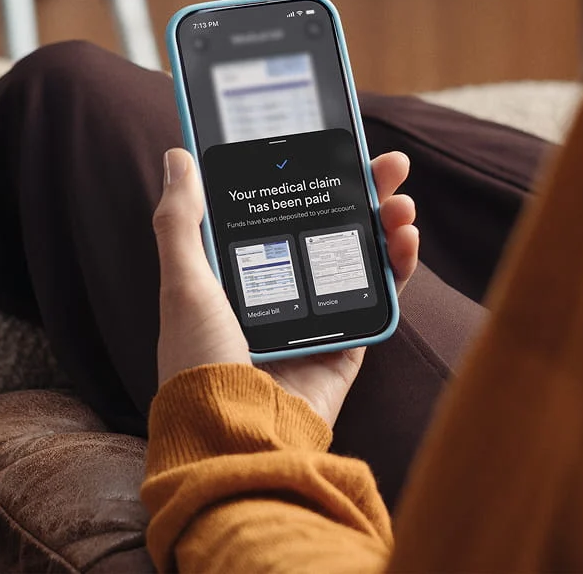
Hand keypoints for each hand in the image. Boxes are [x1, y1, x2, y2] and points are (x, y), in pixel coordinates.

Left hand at [153, 147, 418, 427]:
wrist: (234, 437)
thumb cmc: (199, 361)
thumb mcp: (182, 281)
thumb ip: (180, 219)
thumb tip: (177, 156)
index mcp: (238, 270)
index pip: (278, 209)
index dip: (305, 176)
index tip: (329, 145)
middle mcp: (278, 286)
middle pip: (327, 225)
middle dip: (359, 191)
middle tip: (385, 163)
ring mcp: (314, 314)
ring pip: (357, 255)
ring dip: (384, 222)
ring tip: (400, 200)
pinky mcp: (343, 344)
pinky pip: (376, 298)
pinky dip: (397, 268)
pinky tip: (405, 241)